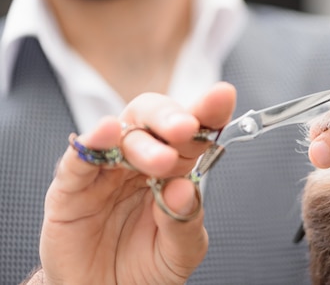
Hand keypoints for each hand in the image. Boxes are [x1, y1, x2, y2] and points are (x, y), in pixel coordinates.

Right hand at [39, 82, 235, 284]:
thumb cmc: (145, 269)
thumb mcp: (180, 252)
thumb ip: (185, 221)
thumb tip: (185, 186)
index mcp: (174, 169)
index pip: (193, 132)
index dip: (207, 111)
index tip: (222, 96)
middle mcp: (141, 161)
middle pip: (154, 120)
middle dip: (172, 117)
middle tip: (188, 128)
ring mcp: (106, 171)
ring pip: (121, 135)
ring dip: (142, 140)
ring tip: (161, 160)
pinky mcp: (71, 188)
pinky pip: (78, 159)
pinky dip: (91, 143)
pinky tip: (106, 133)